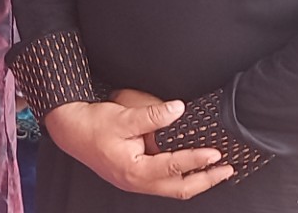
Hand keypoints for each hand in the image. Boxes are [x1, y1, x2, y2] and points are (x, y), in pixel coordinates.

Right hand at [42, 98, 232, 199]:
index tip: (216, 154)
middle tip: (227, 170)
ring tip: (217, 170)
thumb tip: (178, 109)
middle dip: (206, 181)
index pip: (173, 167)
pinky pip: (165, 181)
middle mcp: (137, 182)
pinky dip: (182, 175)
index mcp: (134, 170)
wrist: (70, 130)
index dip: (196, 160)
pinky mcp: (135, 176)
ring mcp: (136, 182)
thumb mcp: (123, 117)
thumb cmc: (93, 125)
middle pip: (179, 188)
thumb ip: (153, 115)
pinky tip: (192, 165)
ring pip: (173, 188)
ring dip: (196, 180)